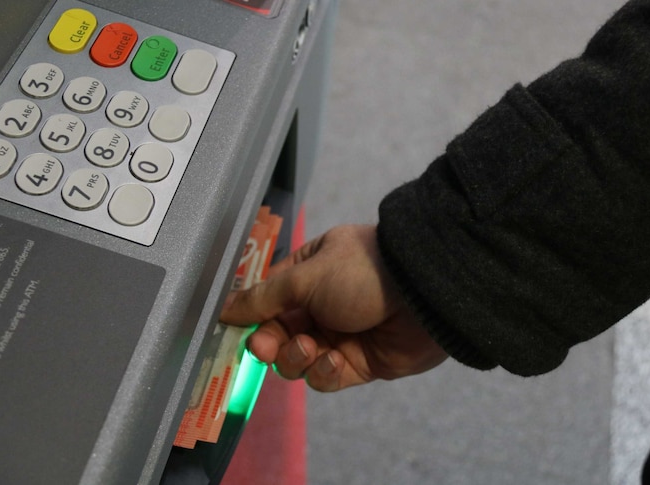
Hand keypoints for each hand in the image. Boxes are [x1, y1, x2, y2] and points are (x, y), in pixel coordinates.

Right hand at [220, 224, 447, 391]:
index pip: (269, 297)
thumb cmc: (363, 272)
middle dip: (270, 343)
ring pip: (298, 359)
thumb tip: (224, 308)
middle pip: (279, 333)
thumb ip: (264, 297)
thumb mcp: (307, 276)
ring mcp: (341, 334)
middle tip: (266, 347)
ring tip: (310, 347)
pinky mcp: (360, 364)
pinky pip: (326, 376)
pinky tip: (334, 360)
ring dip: (296, 357)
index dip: (251, 315)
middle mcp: (323, 303)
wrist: (425, 294)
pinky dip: (323, 372)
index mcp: (311, 271)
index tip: (235, 328)